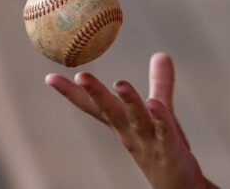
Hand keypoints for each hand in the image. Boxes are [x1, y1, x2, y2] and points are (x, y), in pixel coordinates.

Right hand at [45, 52, 214, 188]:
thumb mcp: (159, 110)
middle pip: (109, 110)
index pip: (94, 106)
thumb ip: (160, 82)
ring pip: (135, 118)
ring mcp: (148, 141)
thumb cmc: (163, 145)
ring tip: (119, 83)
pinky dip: (159, 117)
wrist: (178, 184)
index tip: (50, 77)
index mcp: (122, 123)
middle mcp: (129, 132)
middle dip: (95, 93)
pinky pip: (163, 130)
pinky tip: (154, 104)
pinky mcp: (169, 148)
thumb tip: (161, 54)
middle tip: (81, 75)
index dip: (74, 93)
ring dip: (128, 100)